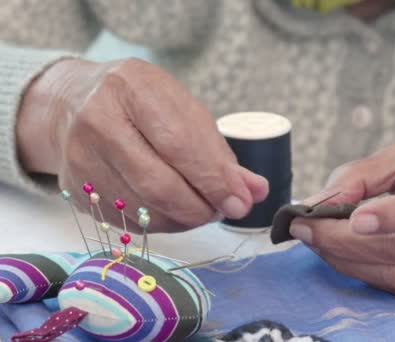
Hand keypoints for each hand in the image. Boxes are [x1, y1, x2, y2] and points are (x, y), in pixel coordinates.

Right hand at [17, 58, 267, 232]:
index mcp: (131, 88)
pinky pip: (128, 222)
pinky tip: (174, 211)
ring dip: (185, 219)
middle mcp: (97, 121)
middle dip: (202, 207)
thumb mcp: (182, 110)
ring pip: (144, 210)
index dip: (214, 180)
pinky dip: (162, 224)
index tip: (241, 202)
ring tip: (202, 208)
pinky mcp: (75, 187)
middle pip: (158, 184)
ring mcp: (81, 157)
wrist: (74, 102)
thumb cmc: (142, 103)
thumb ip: (219, 152)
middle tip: (224, 210)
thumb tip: (255, 191)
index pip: (179, 144)